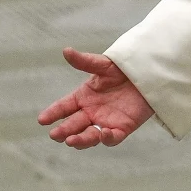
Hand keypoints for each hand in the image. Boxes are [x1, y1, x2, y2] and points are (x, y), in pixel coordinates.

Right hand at [37, 48, 153, 148]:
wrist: (147, 76)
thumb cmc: (122, 70)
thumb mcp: (103, 65)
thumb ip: (85, 61)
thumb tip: (66, 50)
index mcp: (83, 97)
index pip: (64, 107)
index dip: (53, 113)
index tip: (42, 120)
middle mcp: (91, 112)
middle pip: (74, 124)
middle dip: (64, 130)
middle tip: (55, 135)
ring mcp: (105, 122)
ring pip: (89, 135)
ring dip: (81, 139)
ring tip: (71, 140)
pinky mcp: (122, 129)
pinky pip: (112, 138)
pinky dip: (107, 138)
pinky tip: (103, 134)